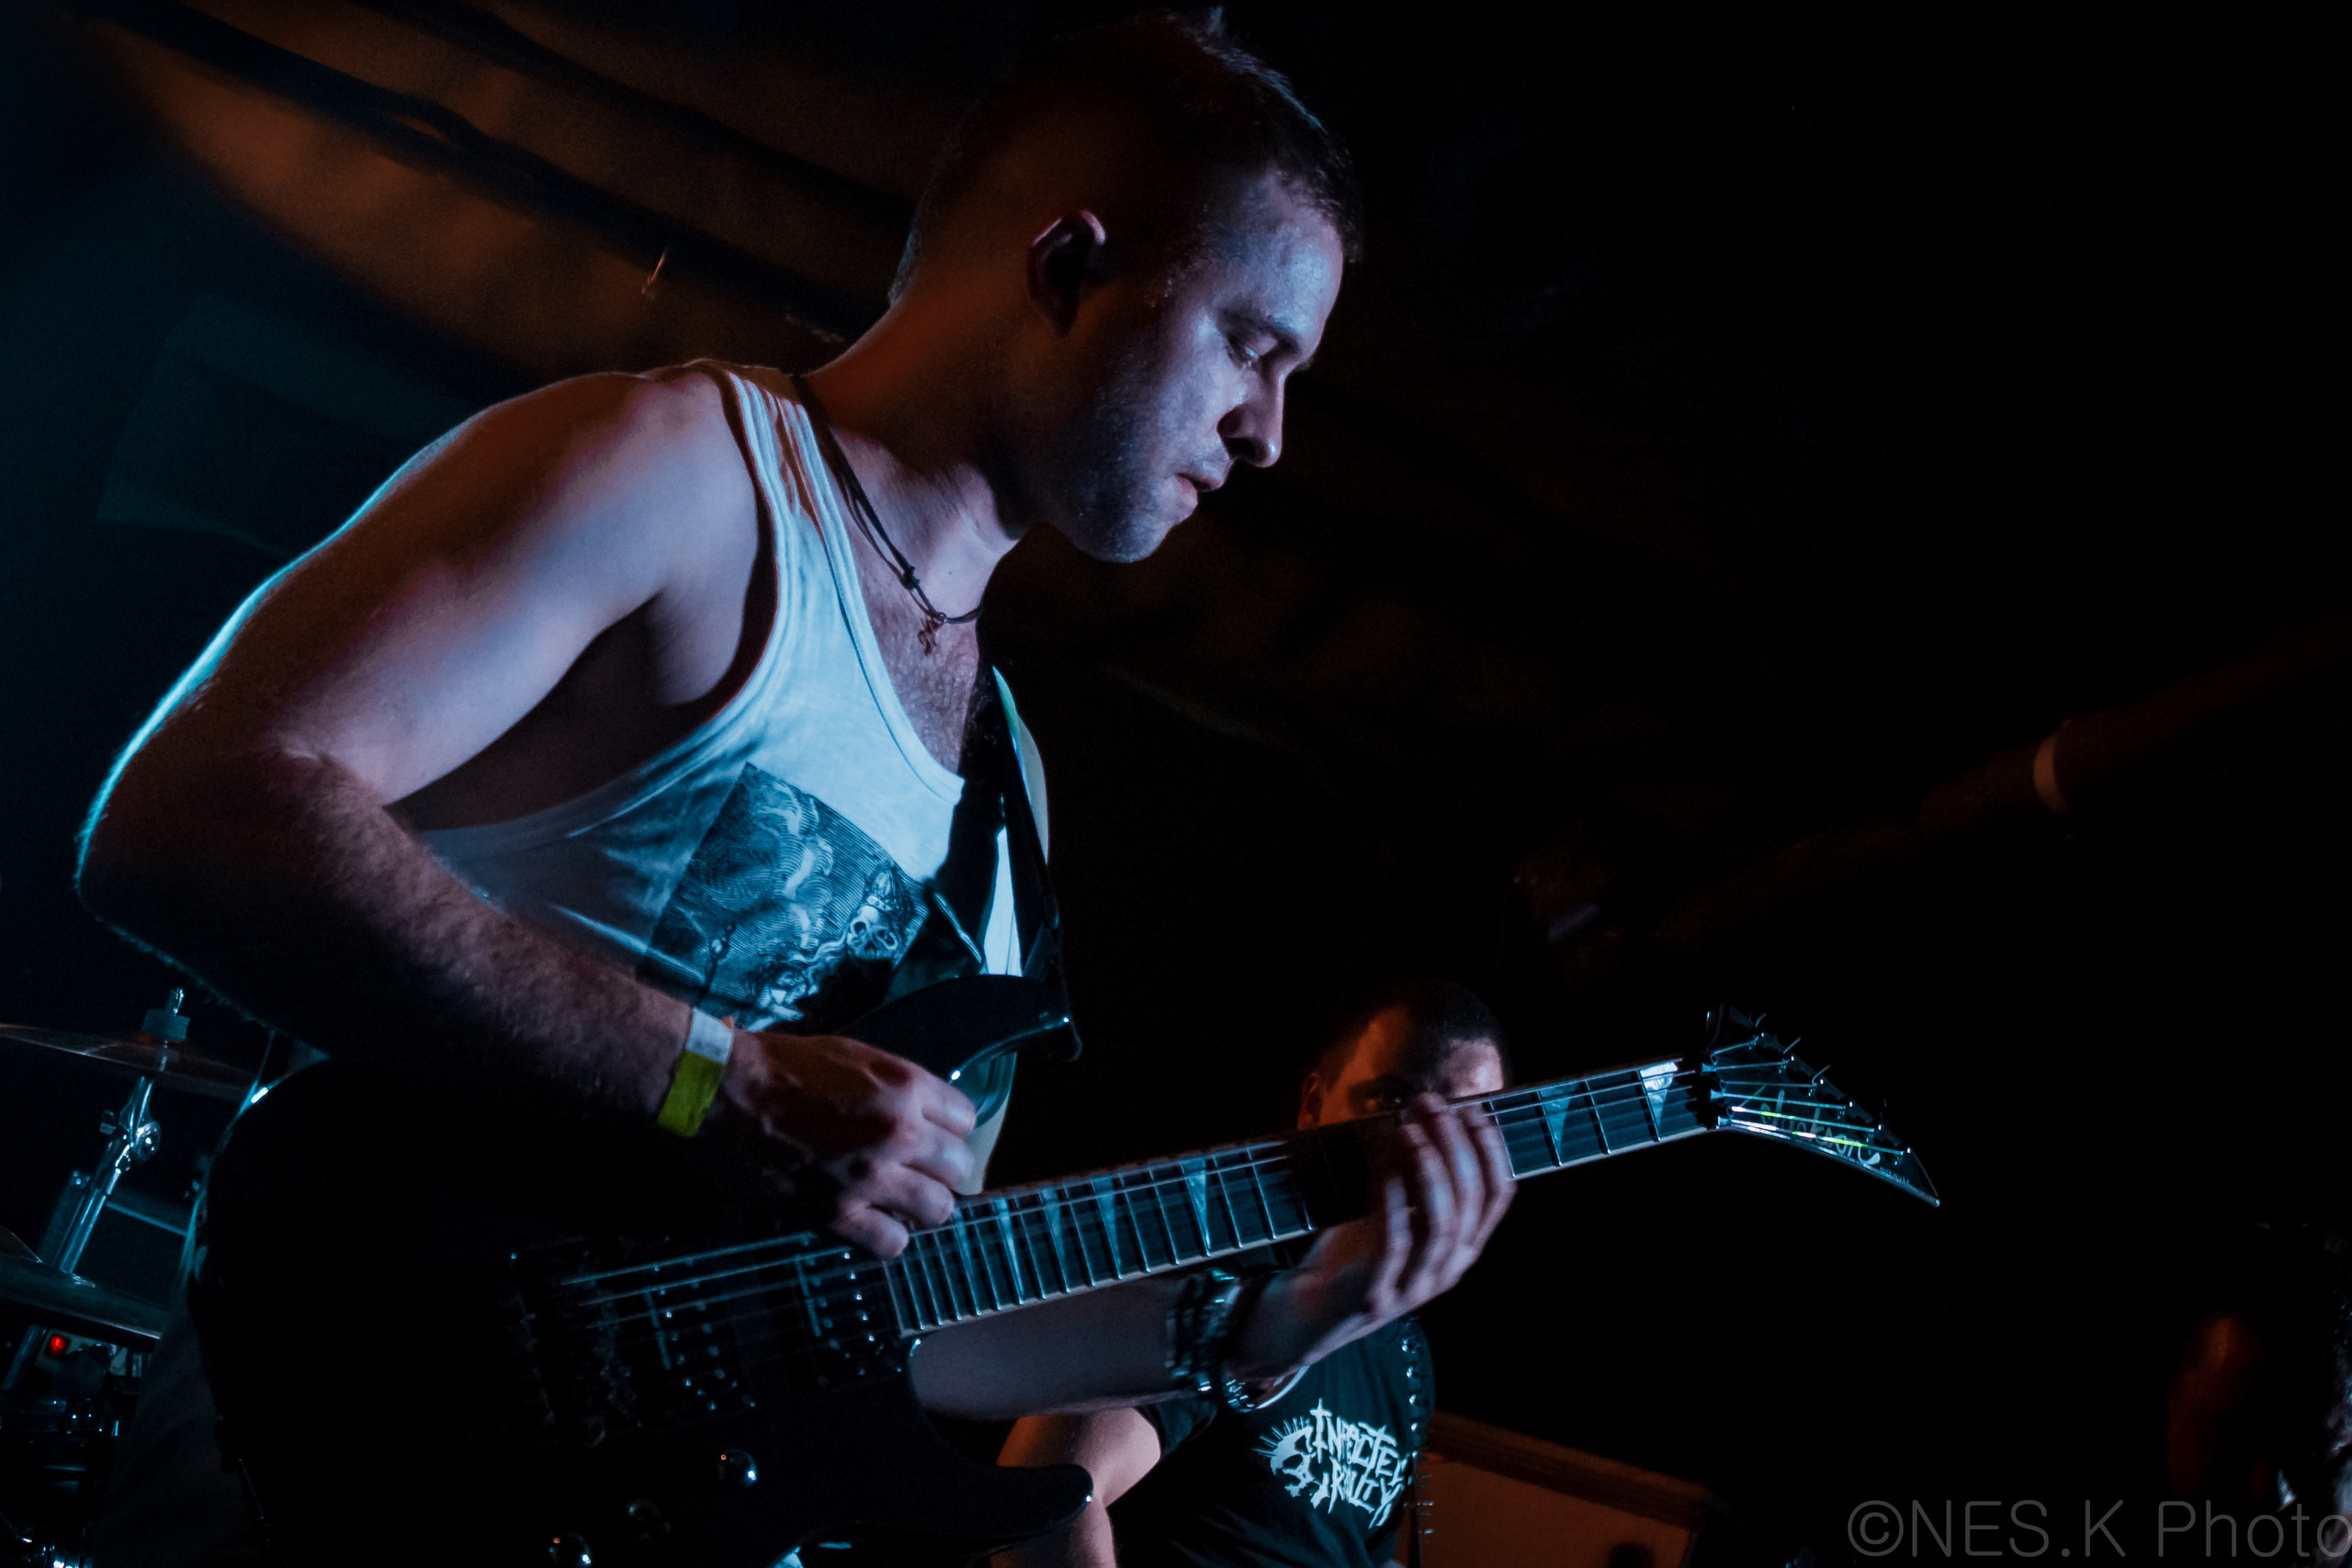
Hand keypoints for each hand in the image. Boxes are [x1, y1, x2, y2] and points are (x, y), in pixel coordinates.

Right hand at [708, 1028, 975, 1256]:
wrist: (719, 1093)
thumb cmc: (779, 1065)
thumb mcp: (852, 1057)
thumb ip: (896, 1087)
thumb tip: (924, 1116)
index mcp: (905, 1086)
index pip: (966, 1119)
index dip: (947, 1130)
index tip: (929, 1137)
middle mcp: (899, 1132)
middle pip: (959, 1168)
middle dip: (939, 1170)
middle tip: (914, 1171)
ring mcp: (871, 1177)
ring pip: (937, 1211)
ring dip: (920, 1208)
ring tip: (897, 1202)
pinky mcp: (837, 1214)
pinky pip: (891, 1244)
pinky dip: (886, 1238)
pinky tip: (869, 1224)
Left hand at [1235, 1094, 1514, 1375]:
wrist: (1311, 1315)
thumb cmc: (1355, 1253)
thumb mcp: (1397, 1213)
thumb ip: (1414, 1177)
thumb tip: (1421, 1116)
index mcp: (1462, 1248)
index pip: (1497, 1195)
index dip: (1491, 1149)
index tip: (1472, 1108)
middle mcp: (1448, 1269)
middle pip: (1469, 1202)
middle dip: (1454, 1145)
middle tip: (1430, 1106)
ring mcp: (1415, 1286)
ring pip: (1440, 1224)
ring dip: (1428, 1169)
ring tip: (1408, 1129)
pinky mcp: (1376, 1294)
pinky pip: (1394, 1242)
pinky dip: (1392, 1198)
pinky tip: (1383, 1163)